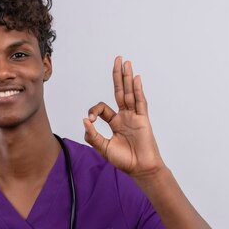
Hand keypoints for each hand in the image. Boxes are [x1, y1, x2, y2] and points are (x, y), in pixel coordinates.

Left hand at [83, 56, 165, 179]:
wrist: (140, 169)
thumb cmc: (124, 161)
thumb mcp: (103, 148)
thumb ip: (92, 136)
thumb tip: (84, 120)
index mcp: (115, 123)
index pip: (102, 108)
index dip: (94, 111)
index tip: (90, 120)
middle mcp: (125, 117)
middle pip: (120, 92)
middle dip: (118, 76)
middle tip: (118, 59)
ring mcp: (135, 117)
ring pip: (130, 93)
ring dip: (127, 78)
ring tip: (126, 62)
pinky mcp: (143, 120)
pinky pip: (140, 102)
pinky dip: (138, 90)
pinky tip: (135, 78)